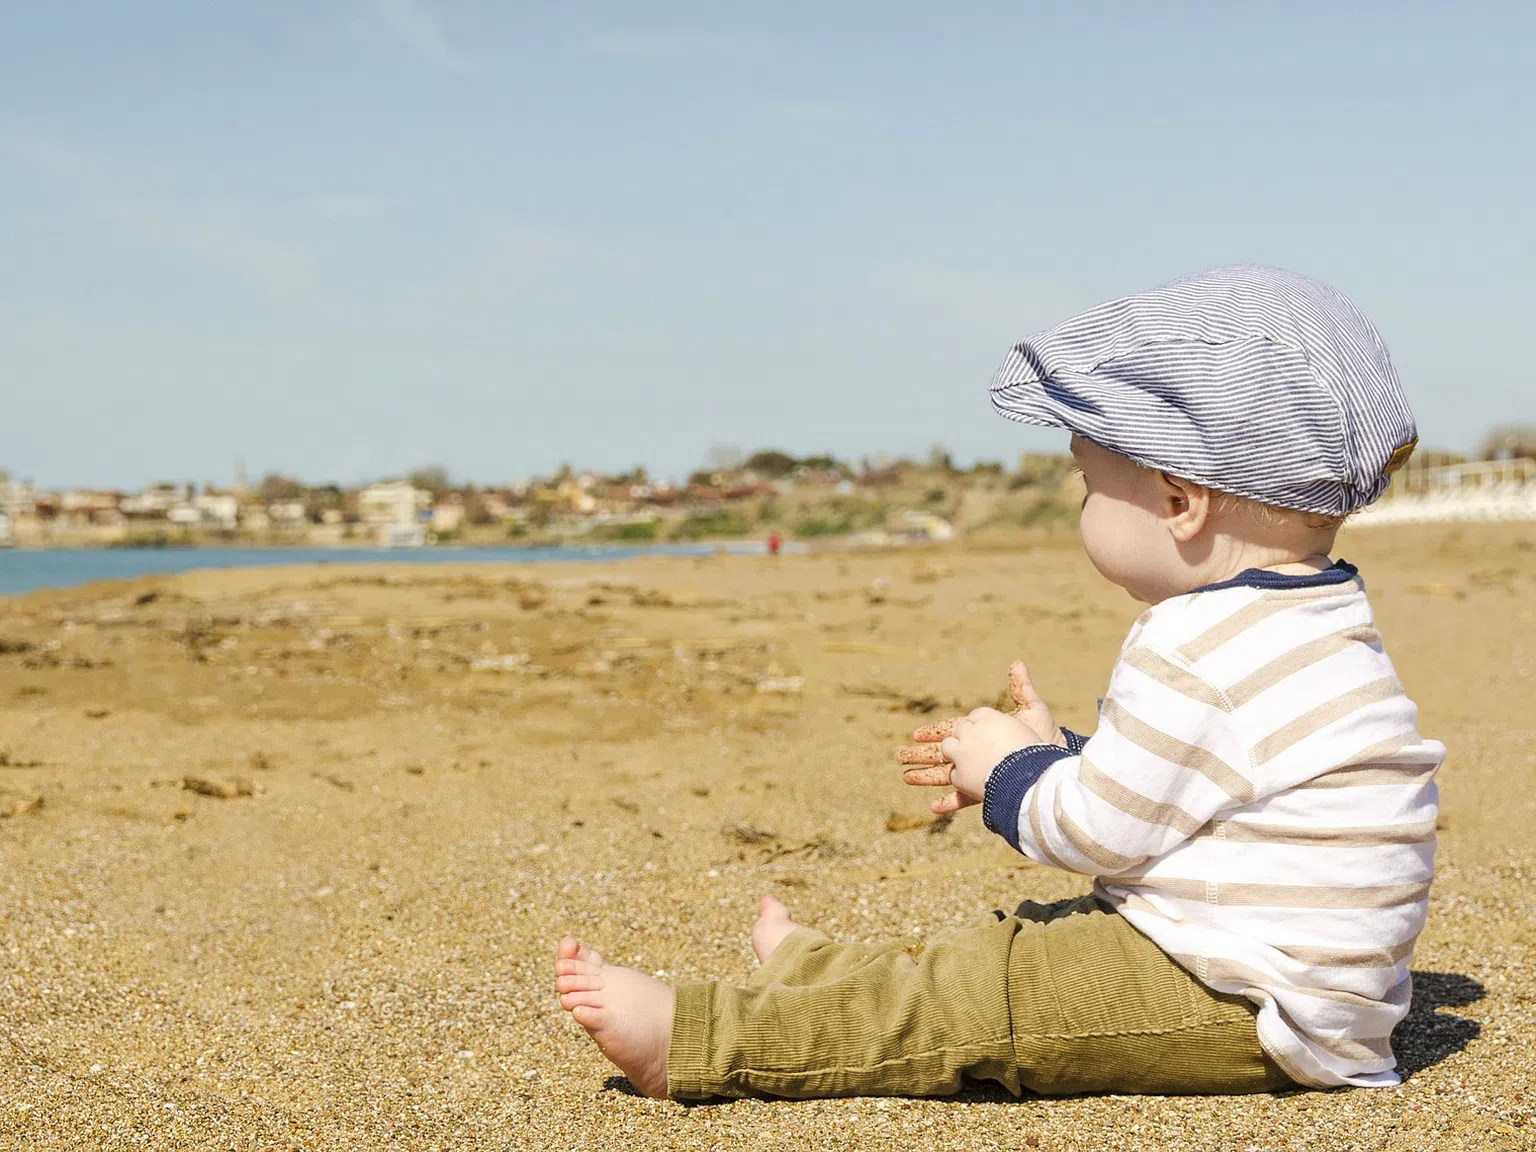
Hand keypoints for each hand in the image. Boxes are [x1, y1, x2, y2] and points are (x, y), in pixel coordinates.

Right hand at [897, 661, 1064, 813]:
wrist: (1058, 764)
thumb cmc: (1047, 737)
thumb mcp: (1033, 709)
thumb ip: (1021, 688)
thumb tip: (1017, 663)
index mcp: (984, 734)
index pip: (952, 731)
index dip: (933, 733)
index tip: (916, 735)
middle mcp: (979, 754)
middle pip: (943, 754)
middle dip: (920, 756)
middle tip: (899, 756)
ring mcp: (982, 774)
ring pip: (947, 776)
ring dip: (926, 777)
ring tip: (906, 778)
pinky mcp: (989, 791)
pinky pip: (964, 799)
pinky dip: (948, 802)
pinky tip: (932, 807)